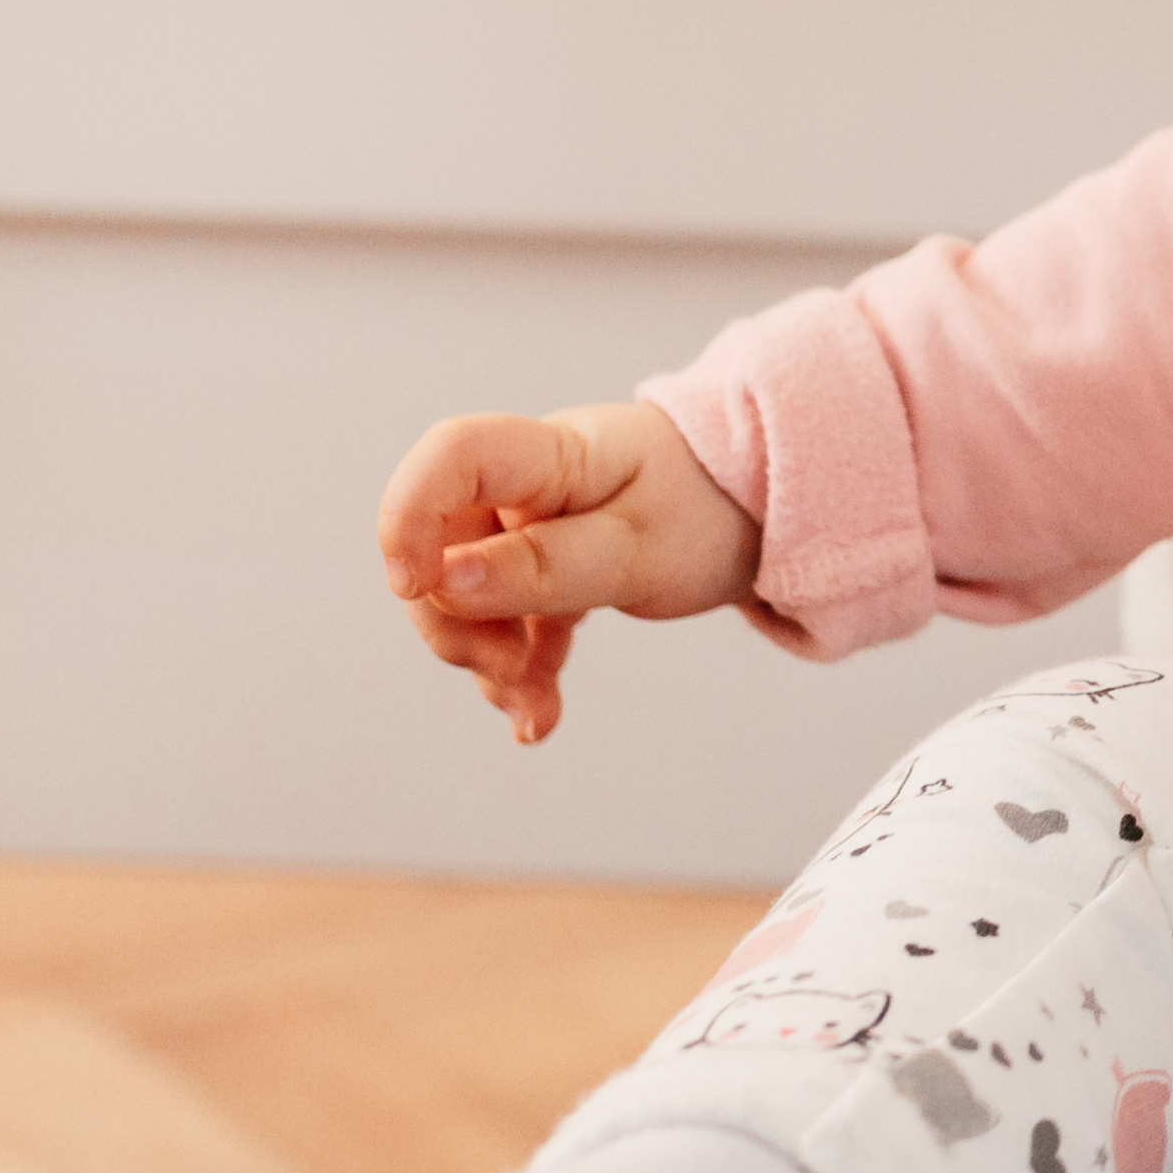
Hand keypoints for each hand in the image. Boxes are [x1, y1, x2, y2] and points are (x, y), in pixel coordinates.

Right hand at [381, 400, 757, 744]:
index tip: (414, 588)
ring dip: (488, 661)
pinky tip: (537, 719)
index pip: (451, 456)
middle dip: (457, 623)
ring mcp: (529, 528)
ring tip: (535, 707)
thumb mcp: (637, 550)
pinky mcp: (545, 570)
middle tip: (510, 673)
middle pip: (441, 546)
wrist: (763, 512)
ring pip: (465, 596)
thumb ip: (542, 566)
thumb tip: (441, 582)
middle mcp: (525, 487)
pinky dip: (518, 671)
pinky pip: (509, 621)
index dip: (408, 517)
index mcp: (551, 454)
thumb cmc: (708, 511)